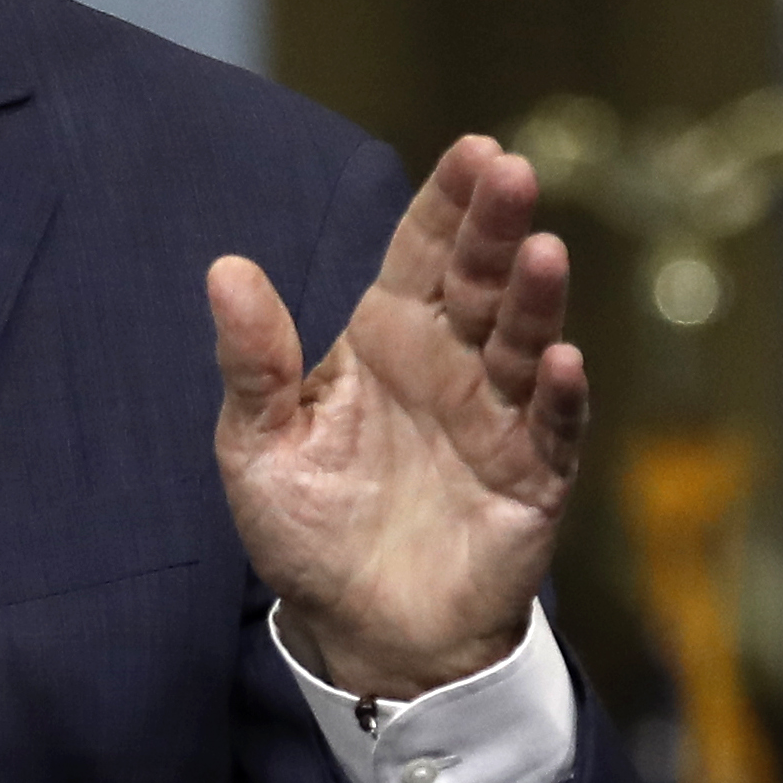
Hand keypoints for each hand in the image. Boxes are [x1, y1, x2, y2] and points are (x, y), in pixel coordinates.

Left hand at [210, 135, 588, 701]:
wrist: (359, 631)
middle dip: (496, 228)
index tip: (472, 151)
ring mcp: (497, 419)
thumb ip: (252, 362)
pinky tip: (557, 361)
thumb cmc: (309, 530)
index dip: (447, 203)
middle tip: (512, 175)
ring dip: (535, 299)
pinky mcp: (531, 480)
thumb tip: (225, 268)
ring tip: (541, 252)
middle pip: (479, 282)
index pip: (421, 254)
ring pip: (523, 343)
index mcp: (385, 340)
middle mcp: (450, 365)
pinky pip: (550, 430)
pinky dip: (556, 397)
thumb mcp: (258, 445)